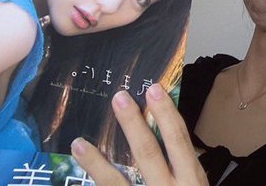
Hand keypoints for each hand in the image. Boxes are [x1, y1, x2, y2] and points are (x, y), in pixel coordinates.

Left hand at [71, 84, 206, 185]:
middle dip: (132, 125)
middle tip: (118, 98)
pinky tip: (74, 181)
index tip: (153, 89)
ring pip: (118, 185)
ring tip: (78, 142)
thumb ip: (180, 168)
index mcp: (191, 180)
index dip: (166, 115)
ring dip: (96, 162)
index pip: (178, 141)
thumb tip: (162, 131)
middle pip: (148, 154)